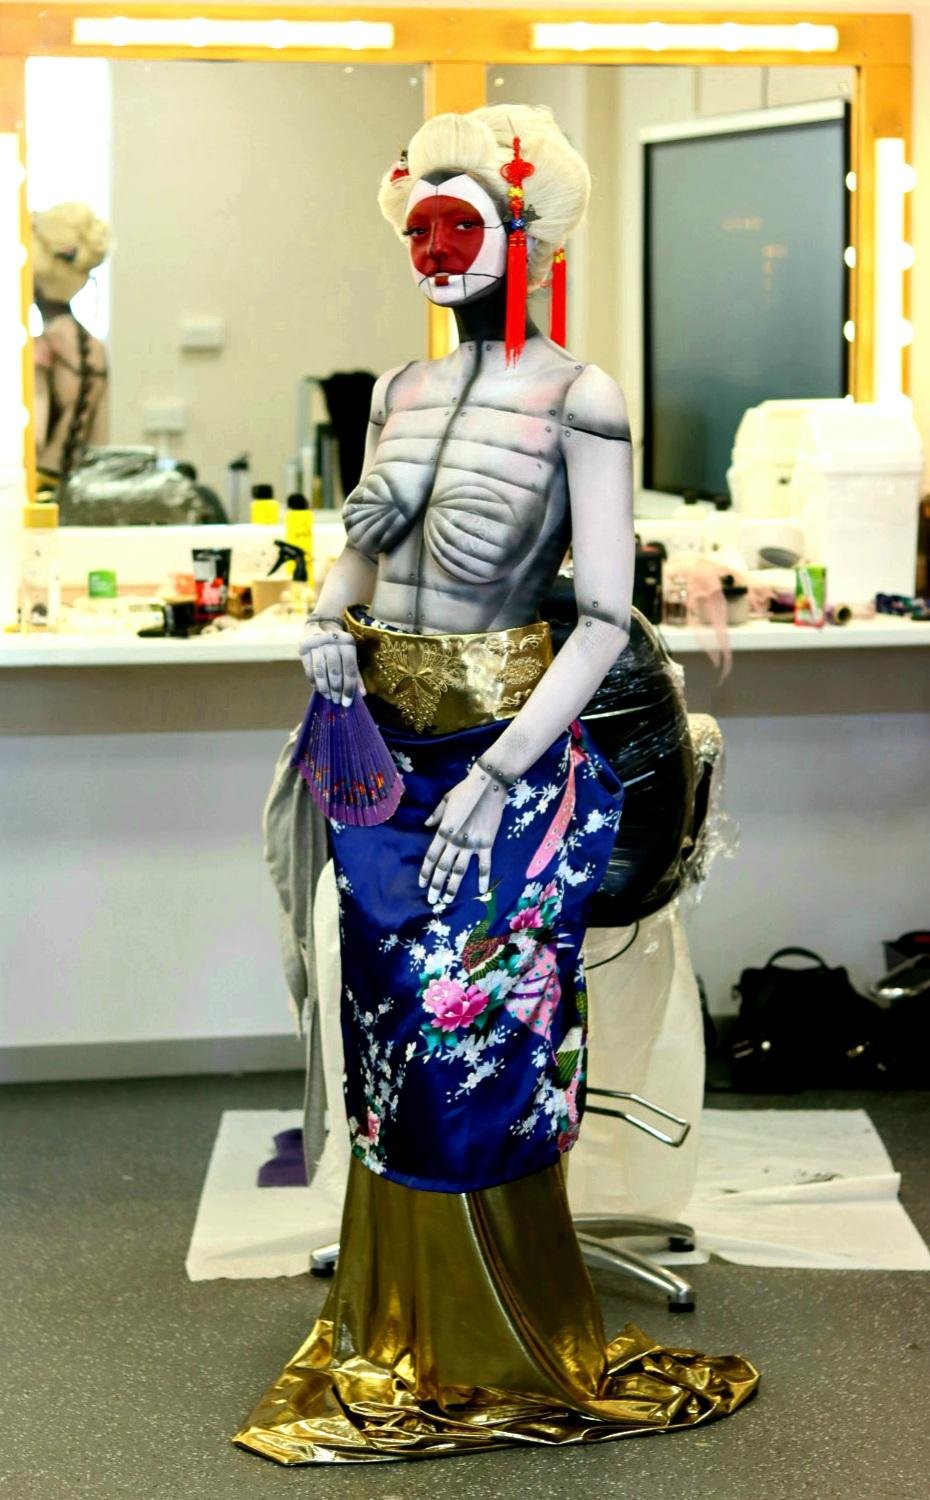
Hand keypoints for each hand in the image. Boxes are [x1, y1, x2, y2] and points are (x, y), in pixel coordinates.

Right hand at [298, 618, 363, 705]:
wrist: (321, 624)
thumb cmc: (340, 644)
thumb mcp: (351, 653)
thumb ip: (356, 673)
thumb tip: (362, 694)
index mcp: (347, 643)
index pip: (350, 669)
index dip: (349, 688)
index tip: (347, 702)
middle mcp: (332, 642)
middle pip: (334, 671)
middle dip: (336, 690)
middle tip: (337, 701)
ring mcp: (317, 644)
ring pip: (320, 671)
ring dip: (324, 688)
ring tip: (328, 697)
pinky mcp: (304, 647)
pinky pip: (309, 669)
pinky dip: (314, 682)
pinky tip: (318, 689)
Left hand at [419, 762, 507, 904]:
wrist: (488, 786)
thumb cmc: (465, 790)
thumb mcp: (445, 801)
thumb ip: (435, 816)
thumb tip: (426, 826)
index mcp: (443, 831)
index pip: (431, 856)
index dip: (425, 872)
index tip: (422, 884)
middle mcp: (455, 841)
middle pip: (443, 868)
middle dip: (436, 886)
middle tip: (432, 901)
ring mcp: (472, 844)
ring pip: (460, 871)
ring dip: (453, 887)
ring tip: (448, 900)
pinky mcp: (487, 844)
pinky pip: (484, 865)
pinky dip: (483, 879)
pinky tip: (482, 891)